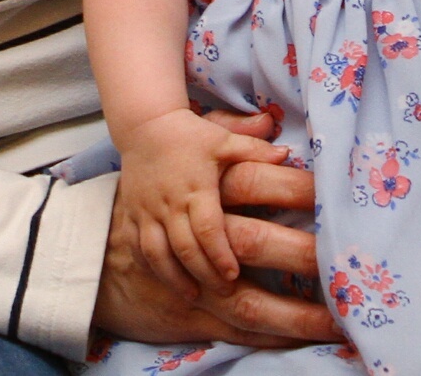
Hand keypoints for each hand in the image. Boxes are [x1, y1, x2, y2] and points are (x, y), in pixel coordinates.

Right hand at [91, 109, 335, 348]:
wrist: (145, 125)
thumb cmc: (191, 135)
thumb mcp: (225, 140)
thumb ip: (254, 150)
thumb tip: (287, 155)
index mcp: (196, 187)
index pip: (208, 227)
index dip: (220, 254)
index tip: (234, 275)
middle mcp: (169, 202)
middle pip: (184, 247)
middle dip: (204, 273)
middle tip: (224, 293)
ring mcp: (148, 210)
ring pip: (158, 253)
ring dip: (175, 277)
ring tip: (195, 296)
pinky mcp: (133, 214)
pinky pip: (139, 247)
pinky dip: (152, 267)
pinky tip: (166, 282)